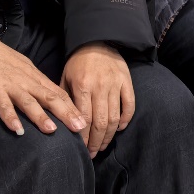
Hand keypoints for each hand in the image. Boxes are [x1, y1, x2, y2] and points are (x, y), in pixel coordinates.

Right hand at [0, 37, 86, 136]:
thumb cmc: (5, 62)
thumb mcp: (27, 71)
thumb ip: (39, 86)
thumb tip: (56, 100)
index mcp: (36, 79)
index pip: (58, 94)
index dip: (72, 108)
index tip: (84, 122)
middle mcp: (27, 83)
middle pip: (50, 98)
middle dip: (65, 113)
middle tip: (79, 128)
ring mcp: (11, 87)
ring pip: (28, 102)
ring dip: (40, 116)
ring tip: (52, 130)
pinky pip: (3, 105)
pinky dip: (10, 117)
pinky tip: (17, 130)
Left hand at [61, 42, 135, 157]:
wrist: (97, 39)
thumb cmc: (78, 62)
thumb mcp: (66, 78)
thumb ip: (65, 100)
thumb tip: (64, 124)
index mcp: (83, 86)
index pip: (84, 120)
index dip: (84, 138)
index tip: (81, 151)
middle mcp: (100, 87)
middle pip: (100, 123)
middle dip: (96, 142)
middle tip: (92, 153)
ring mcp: (115, 84)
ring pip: (115, 118)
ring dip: (109, 136)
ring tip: (103, 146)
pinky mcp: (127, 81)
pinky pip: (129, 105)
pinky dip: (125, 119)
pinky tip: (119, 128)